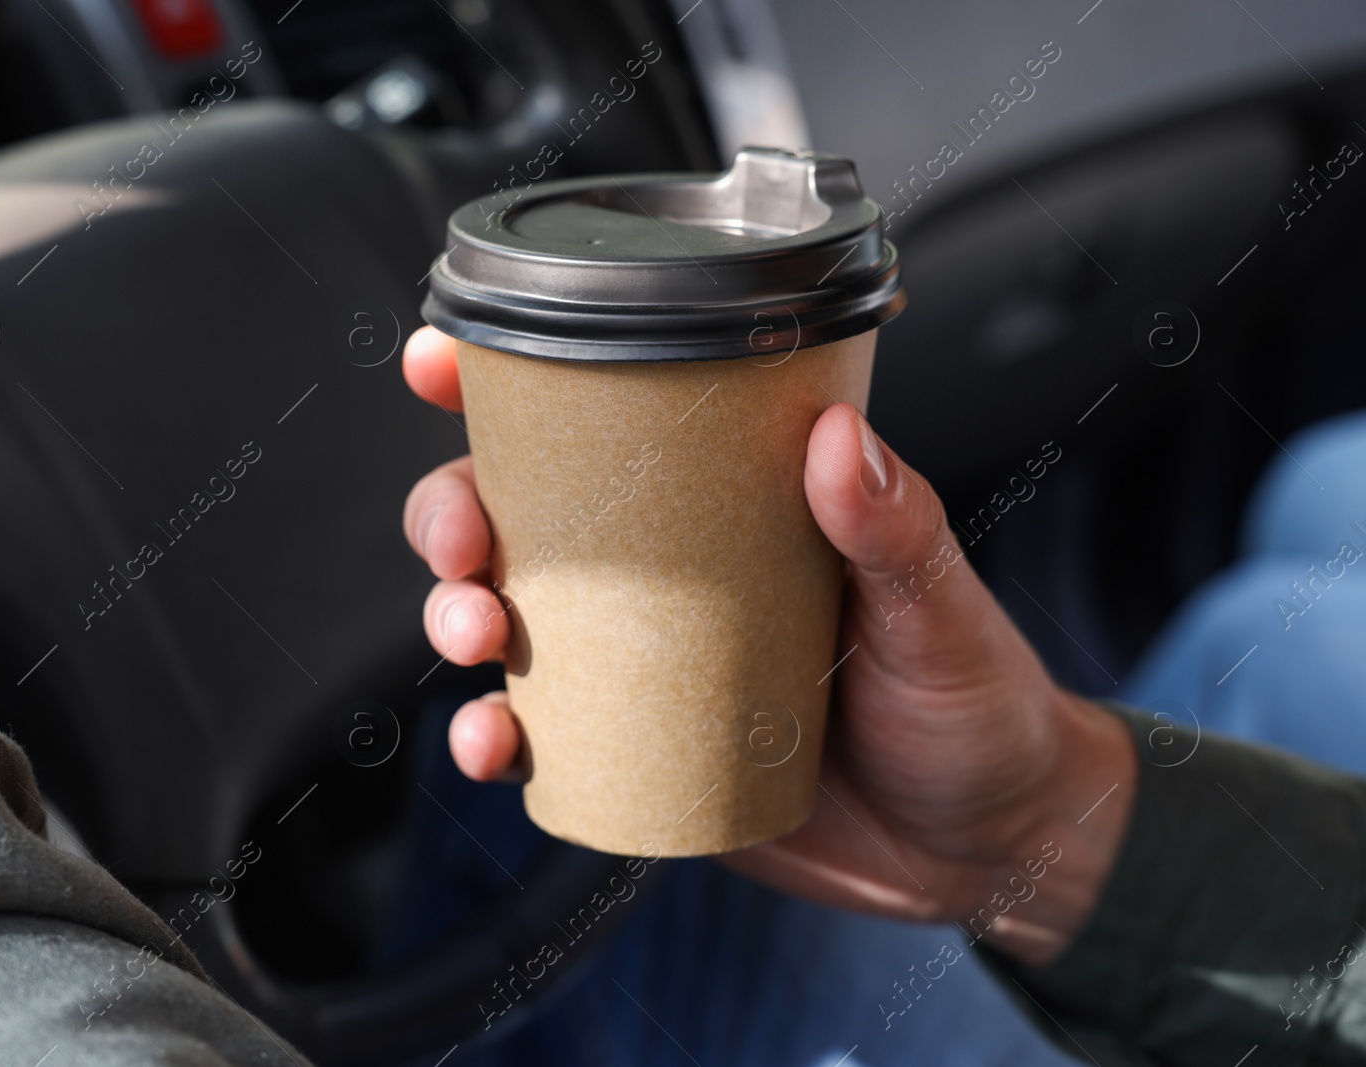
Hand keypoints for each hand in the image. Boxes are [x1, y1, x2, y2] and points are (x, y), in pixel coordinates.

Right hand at [401, 325, 1134, 967]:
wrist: (983, 846)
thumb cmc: (970, 706)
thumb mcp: (939, 609)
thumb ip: (895, 528)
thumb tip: (837, 437)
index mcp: (728, 510)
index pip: (608, 425)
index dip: (503, 387)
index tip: (441, 365)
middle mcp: (665, 577)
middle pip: (516, 517)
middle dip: (452, 516)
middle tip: (466, 548)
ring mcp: (641, 665)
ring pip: (505, 619)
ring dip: (455, 620)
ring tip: (479, 640)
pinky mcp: (634, 753)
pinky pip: (537, 736)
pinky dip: (492, 738)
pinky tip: (496, 745)